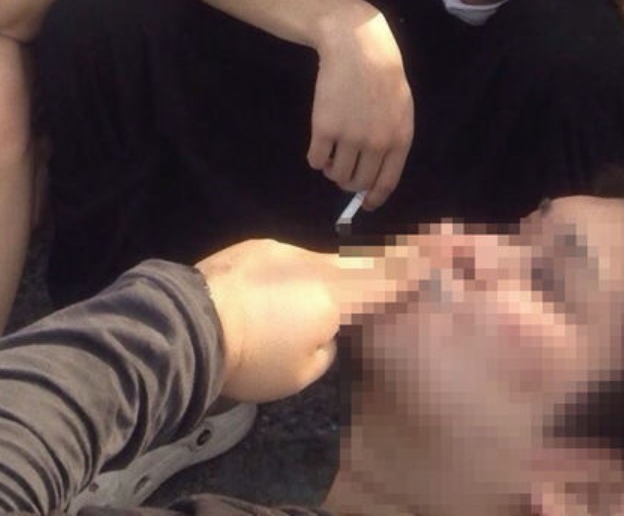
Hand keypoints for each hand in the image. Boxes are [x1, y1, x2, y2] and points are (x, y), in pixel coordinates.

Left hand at [196, 239, 431, 404]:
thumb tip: (324, 330)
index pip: (385, 280)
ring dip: (327, 277)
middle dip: (379, 265)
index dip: (413, 271)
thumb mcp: (302, 372)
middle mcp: (313, 263)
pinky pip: (287, 262)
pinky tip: (278, 295)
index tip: (436, 259)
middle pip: (357, 262)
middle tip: (403, 261)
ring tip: (320, 299)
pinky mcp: (251, 249)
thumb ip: (326, 347)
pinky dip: (293, 277)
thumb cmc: (252, 358)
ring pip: (318, 262)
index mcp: (334, 295)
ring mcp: (280, 251)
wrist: (187, 326)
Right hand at [308, 4, 414, 209]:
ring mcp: (350, 137)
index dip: (374, 198)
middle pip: (359, 182)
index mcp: (399, 139)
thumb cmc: (383, 75)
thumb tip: (376, 175)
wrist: (358, 47)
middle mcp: (376, 144)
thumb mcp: (400, 109)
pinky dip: (317, 159)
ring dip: (333, 171)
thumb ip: (392, 140)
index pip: (387, 183)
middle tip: (344, 172)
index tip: (366, 204)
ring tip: (333, 154)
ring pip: (336, 174)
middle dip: (350, 183)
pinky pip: (316, 160)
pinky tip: (320, 146)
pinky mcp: (324, 128)